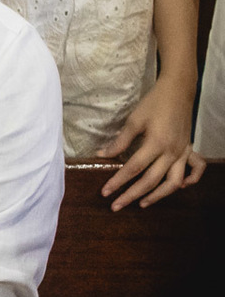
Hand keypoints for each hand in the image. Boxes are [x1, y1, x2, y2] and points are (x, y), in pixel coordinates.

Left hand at [97, 78, 205, 209]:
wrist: (178, 91)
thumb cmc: (154, 104)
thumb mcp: (134, 121)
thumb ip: (120, 141)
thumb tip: (102, 155)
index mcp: (156, 144)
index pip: (133, 169)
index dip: (117, 182)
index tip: (105, 192)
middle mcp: (172, 152)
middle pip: (150, 181)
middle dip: (132, 195)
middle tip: (116, 206)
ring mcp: (183, 152)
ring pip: (173, 182)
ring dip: (158, 195)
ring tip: (142, 203)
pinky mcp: (189, 149)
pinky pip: (195, 169)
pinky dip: (189, 180)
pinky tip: (178, 187)